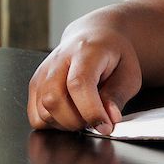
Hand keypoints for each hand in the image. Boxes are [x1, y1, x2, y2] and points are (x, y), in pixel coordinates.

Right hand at [26, 19, 141, 132]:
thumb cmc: (112, 55)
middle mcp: (58, 60)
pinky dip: (52, 124)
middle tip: (94, 121)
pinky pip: (35, 116)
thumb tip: (110, 118)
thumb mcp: (128, 72)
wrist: (94, 37)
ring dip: (65, 124)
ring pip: (42, 110)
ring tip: (83, 116)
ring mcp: (43, 72)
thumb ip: (118, 95)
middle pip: (54, 99)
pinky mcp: (35, 84)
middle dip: (77, 121)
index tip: (105, 126)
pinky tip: (68, 115)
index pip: (79, 84)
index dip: (91, 111)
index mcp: (85, 52)